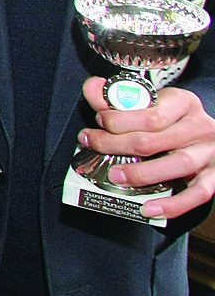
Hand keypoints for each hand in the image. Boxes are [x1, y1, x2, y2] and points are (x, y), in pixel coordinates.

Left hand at [79, 77, 214, 219]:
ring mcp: (209, 153)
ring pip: (177, 164)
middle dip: (116, 145)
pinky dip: (173, 204)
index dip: (118, 120)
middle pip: (154, 140)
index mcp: (184, 103)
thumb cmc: (171, 118)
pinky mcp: (214, 176)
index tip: (99, 122)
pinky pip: (197, 194)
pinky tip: (149, 209)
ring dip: (141, 173)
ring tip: (114, 176)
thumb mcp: (150, 101)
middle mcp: (200, 127)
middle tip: (93, 146)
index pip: (149, 115)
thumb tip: (93, 86)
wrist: (207, 134)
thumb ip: (117, 97)